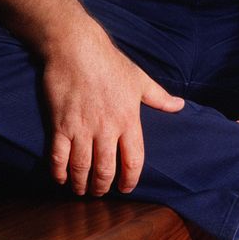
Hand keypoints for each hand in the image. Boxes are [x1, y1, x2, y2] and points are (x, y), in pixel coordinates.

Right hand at [43, 12, 183, 196]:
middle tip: (100, 192)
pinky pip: (58, 157)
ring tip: (81, 190)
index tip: (125, 188)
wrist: (76, 47)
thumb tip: (180, 105)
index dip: (130, 180)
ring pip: (82, 168)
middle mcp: (106, 128)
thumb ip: (159, 97)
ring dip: (81, 184)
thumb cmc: (109, 61)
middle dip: (103, 187)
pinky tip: (60, 178)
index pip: (133, 161)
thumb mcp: (139, 79)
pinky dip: (59, 172)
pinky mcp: (60, 125)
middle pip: (105, 170)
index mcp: (128, 119)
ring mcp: (82, 128)